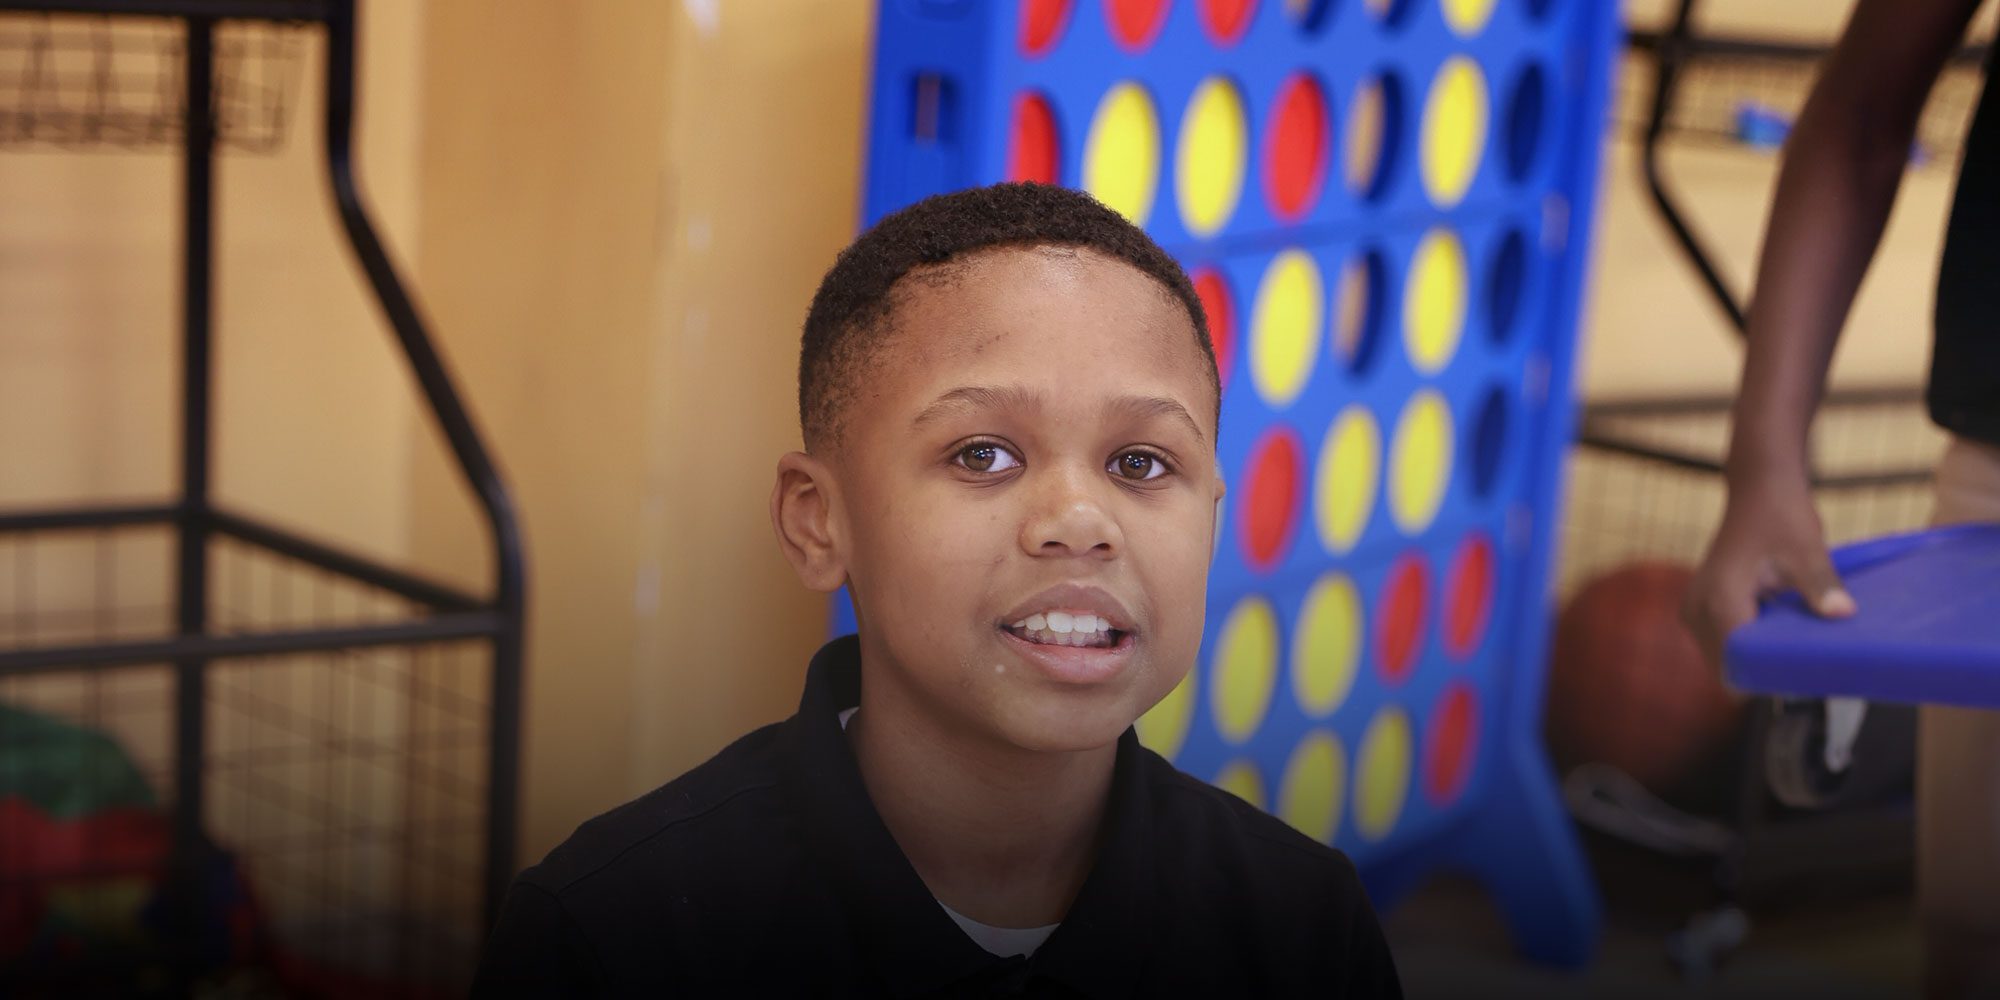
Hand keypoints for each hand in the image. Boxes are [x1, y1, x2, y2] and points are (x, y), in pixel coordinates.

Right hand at [1684, 473, 1856, 670]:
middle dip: (1759, 672)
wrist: (1759, 490)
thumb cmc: (1781, 516)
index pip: (1736, 659)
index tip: (1799, 681)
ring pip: (1720, 657)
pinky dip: (1744, 646)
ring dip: (1751, 660)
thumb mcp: (1807, 551)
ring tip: (1789, 654)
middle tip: (1800, 670)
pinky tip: (1774, 637)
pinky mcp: (1699, 608)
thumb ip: (1821, 585)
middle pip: (1726, 665)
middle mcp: (1697, 607)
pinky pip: (1719, 643)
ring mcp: (1693, 608)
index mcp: (1719, 598)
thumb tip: (1843, 614)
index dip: (1767, 675)